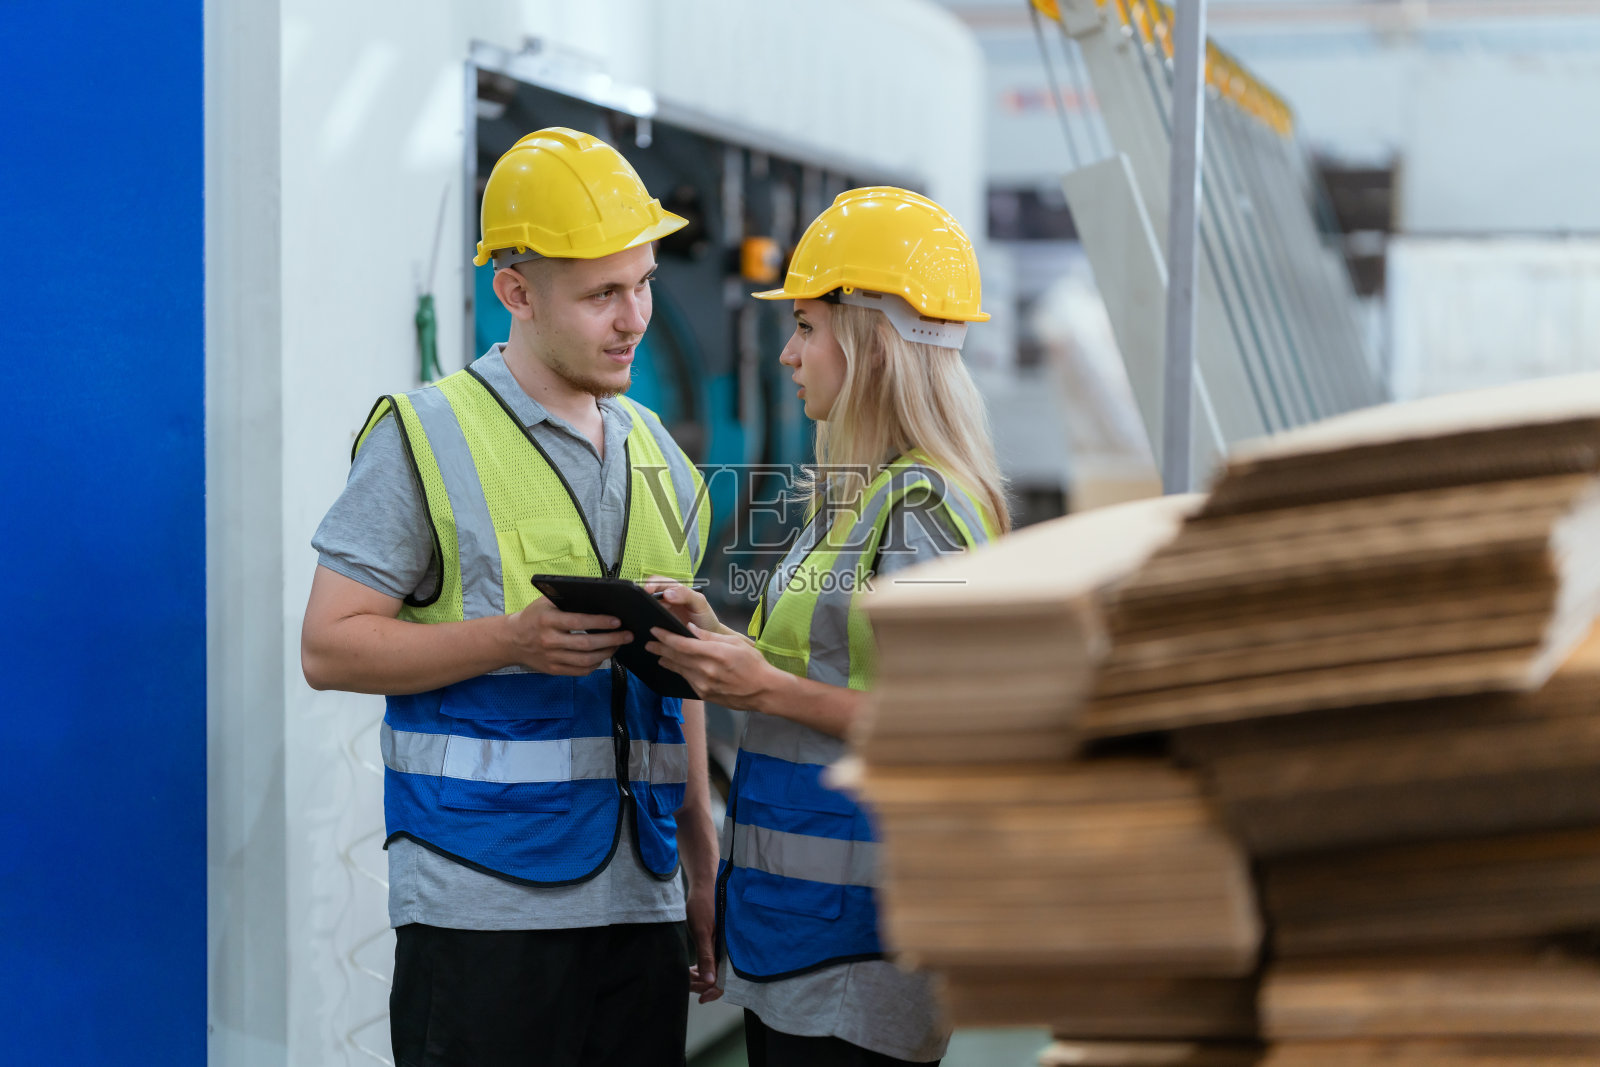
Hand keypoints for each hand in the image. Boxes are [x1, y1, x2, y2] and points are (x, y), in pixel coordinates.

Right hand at [503, 598, 632, 674]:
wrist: (511, 640)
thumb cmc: (533, 617)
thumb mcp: (545, 603)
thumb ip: (567, 602)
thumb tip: (598, 601)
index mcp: (547, 620)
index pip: (578, 622)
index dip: (600, 622)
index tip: (617, 621)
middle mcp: (549, 640)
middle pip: (586, 644)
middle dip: (611, 639)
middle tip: (627, 635)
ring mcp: (551, 658)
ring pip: (585, 660)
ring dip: (607, 653)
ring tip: (619, 645)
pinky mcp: (553, 670)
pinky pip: (579, 671)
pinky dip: (595, 665)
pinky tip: (603, 656)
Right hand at [641, 576, 728, 635]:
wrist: (708, 639)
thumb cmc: (705, 618)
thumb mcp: (700, 603)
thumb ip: (687, 595)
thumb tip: (667, 593)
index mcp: (675, 590)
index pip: (658, 582)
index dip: (651, 584)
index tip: (647, 590)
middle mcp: (665, 599)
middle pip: (648, 593)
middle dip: (642, 596)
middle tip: (640, 602)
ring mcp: (661, 612)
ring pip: (645, 607)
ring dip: (641, 608)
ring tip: (641, 612)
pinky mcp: (658, 625)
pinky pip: (647, 621)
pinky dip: (643, 621)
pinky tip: (644, 624)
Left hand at [646, 624, 780, 710]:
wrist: (763, 691)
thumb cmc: (753, 664)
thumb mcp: (736, 642)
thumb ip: (710, 636)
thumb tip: (690, 628)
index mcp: (714, 654)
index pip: (682, 644)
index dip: (666, 637)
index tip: (655, 631)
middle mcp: (706, 670)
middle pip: (676, 657)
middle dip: (660, 648)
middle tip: (648, 642)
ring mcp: (704, 684)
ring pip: (679, 669)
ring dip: (665, 660)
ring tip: (656, 654)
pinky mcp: (704, 694)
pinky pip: (686, 680)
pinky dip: (678, 671)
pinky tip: (673, 666)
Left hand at [686, 882, 721, 1002]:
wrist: (705, 884)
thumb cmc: (704, 904)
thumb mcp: (702, 932)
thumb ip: (707, 957)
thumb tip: (710, 982)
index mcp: (729, 949)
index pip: (726, 980)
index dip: (714, 991)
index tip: (700, 998)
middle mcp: (729, 950)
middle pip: (720, 978)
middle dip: (703, 984)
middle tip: (686, 982)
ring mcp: (724, 947)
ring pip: (715, 971)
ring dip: (701, 977)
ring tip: (686, 975)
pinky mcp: (718, 942)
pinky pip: (713, 962)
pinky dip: (703, 968)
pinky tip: (692, 968)